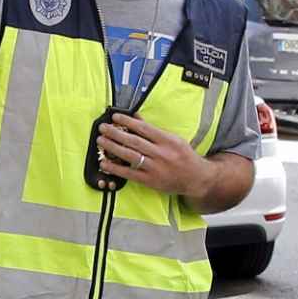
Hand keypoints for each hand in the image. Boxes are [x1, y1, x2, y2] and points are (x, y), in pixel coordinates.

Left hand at [97, 113, 211, 196]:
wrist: (196, 178)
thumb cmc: (184, 156)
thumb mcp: (174, 139)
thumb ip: (154, 130)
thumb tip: (135, 117)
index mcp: (168, 140)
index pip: (144, 128)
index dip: (128, 121)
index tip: (115, 117)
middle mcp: (161, 154)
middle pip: (134, 141)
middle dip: (116, 133)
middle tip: (102, 128)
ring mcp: (155, 168)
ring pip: (130, 156)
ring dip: (113, 147)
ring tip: (101, 141)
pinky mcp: (149, 180)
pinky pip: (129, 173)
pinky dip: (115, 168)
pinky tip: (104, 163)